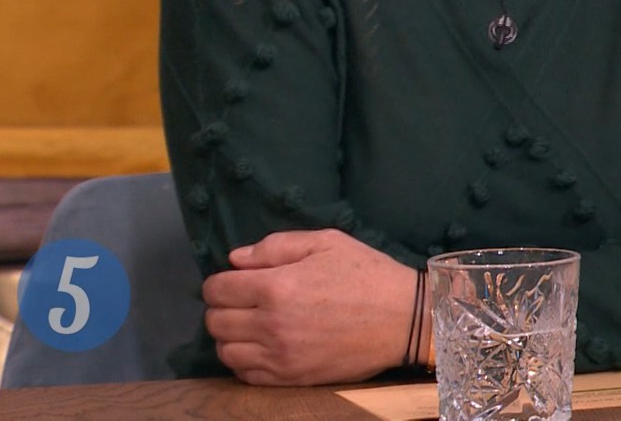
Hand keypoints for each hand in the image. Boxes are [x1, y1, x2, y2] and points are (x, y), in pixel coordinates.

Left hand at [202, 228, 417, 385]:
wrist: (405, 319)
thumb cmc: (368, 274)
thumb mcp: (327, 242)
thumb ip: (277, 245)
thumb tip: (236, 259)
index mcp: (277, 286)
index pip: (217, 289)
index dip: (220, 282)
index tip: (235, 280)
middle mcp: (271, 325)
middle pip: (215, 321)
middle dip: (222, 307)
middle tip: (244, 301)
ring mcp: (280, 356)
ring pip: (226, 351)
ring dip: (231, 336)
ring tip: (252, 325)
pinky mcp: (291, 378)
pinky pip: (246, 375)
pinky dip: (245, 361)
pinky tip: (263, 347)